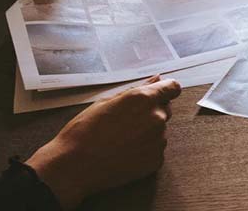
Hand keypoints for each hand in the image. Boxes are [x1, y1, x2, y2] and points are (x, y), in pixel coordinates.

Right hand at [26, 76, 180, 209]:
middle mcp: (156, 118)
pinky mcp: (156, 160)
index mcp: (143, 99)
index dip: (166, 89)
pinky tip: (124, 151)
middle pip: (165, 109)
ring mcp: (158, 141)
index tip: (162, 92)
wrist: (75, 166)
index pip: (172, 87)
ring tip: (121, 139)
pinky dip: (145, 149)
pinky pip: (156, 149)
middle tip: (127, 121)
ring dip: (147, 131)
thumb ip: (136, 90)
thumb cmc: (85, 132)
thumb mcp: (106, 102)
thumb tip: (156, 79)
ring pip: (159, 130)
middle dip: (152, 111)